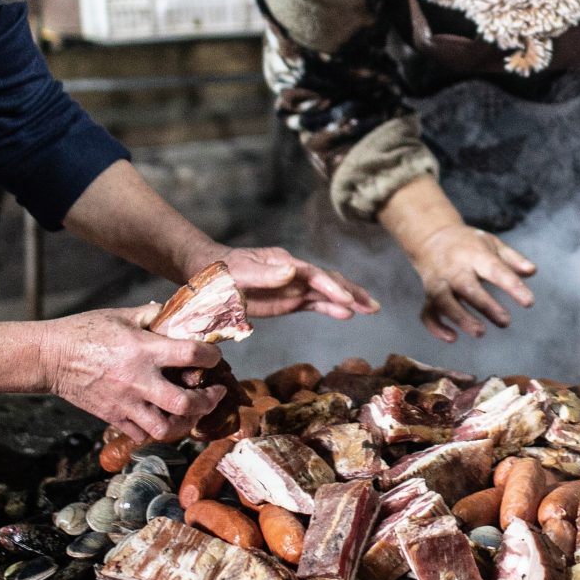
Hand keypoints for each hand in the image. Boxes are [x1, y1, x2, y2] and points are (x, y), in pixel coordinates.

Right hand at [38, 303, 227, 441]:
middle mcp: (138, 380)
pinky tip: (161, 416)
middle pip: (186, 403)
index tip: (214, 356)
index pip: (192, 355)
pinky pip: (141, 434)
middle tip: (215, 393)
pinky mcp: (112, 417)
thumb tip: (175, 314)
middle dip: (208, 401)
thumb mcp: (121, 314)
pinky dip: (155, 429)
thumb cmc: (85, 331)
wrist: (51, 357)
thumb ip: (152, 315)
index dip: (211, 356)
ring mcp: (125, 403)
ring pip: (165, 428)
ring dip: (184, 422)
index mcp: (144, 350)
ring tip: (190, 411)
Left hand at [211, 244, 378, 321]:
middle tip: (372, 306)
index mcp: (284, 263)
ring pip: (328, 293)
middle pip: (329, 280)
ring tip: (371, 309)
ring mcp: (293, 287)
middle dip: (351, 292)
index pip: (315, 275)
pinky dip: (332, 309)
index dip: (331, 287)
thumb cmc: (221, 272)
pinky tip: (347, 315)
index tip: (346, 300)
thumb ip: (264, 273)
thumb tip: (292, 270)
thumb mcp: (239, 272)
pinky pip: (315, 304)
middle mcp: (294, 273)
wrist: (208, 276)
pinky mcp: (290, 300)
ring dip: (349, 301)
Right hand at [378, 175, 535, 342]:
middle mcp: (454, 268)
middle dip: (485, 305)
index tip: (529, 302)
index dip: (512, 286)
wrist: (431, 237)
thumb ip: (513, 259)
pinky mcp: (428, 295)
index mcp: (474, 254)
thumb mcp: (492, 244)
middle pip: (467, 286)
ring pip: (444, 300)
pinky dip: (436, 327)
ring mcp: (439, 282)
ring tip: (480, 332)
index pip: (495, 269)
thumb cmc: (468, 244)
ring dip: (460, 317)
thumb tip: (532, 271)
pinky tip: (452, 338)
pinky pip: (428, 313)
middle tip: (505, 322)